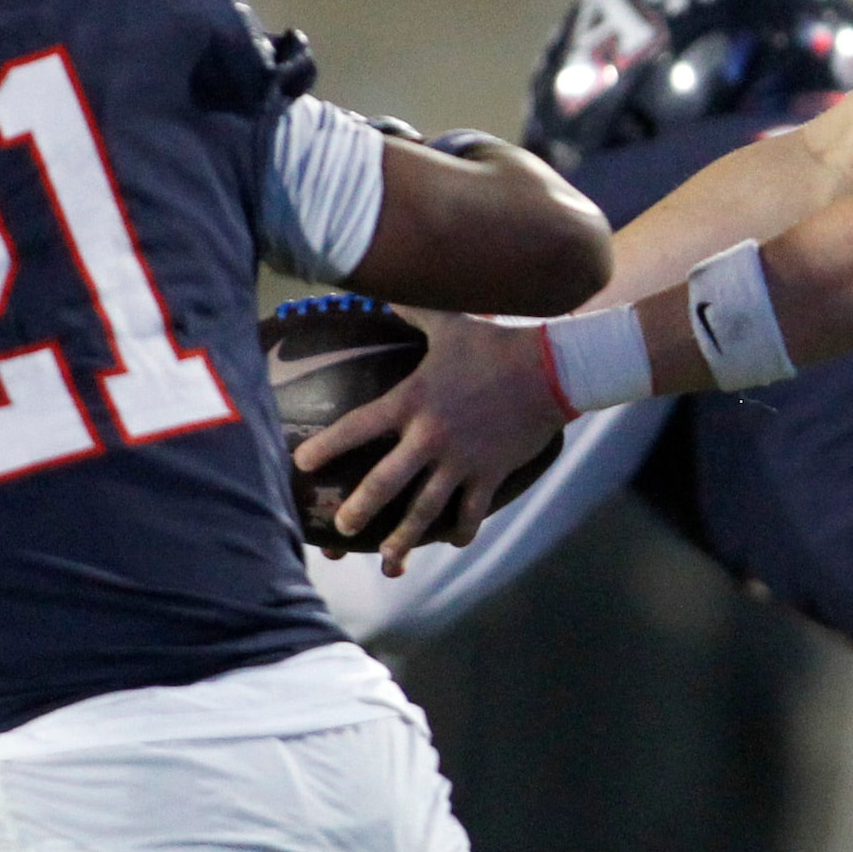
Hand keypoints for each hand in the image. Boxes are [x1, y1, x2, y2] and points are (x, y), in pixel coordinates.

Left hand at [289, 309, 564, 574]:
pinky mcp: (490, 474)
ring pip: (425, 510)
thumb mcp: (450, 324)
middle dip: (360, 509)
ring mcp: (460, 461)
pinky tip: (453, 542)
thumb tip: (386, 291)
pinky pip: (471, 513)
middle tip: (343, 529)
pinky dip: (462, 531)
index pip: (357, 427)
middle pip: (385, 483)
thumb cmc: (496, 343)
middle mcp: (430, 437)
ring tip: (390, 561)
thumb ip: (413, 311)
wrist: (551, 369)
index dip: (326, 446)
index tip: (301, 465)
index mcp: (412, 401)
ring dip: (405, 538)